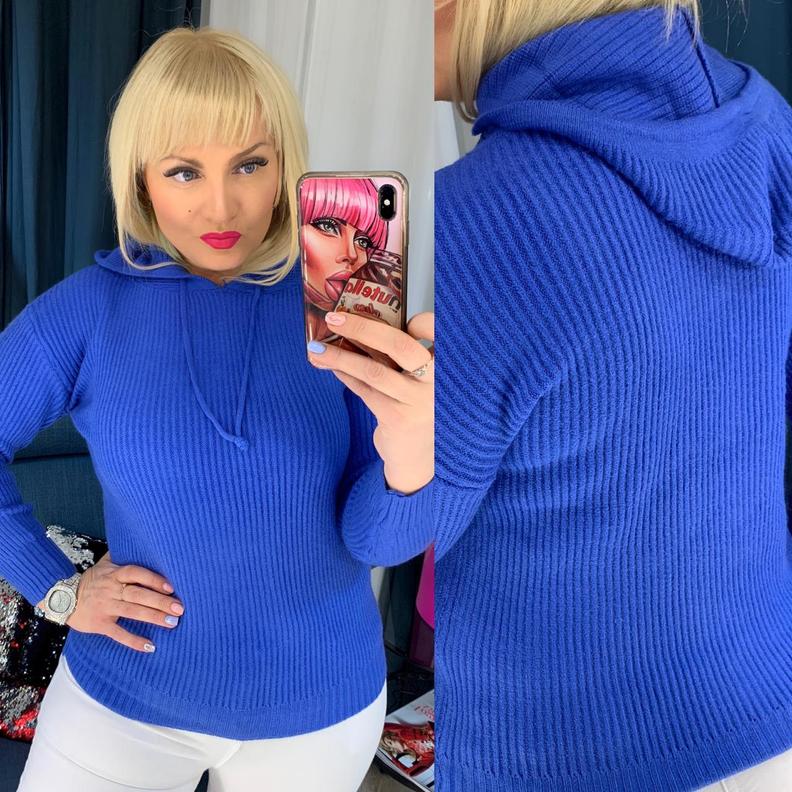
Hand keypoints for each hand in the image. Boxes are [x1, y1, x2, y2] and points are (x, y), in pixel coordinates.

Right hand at [37, 551, 183, 652]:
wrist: (62, 597)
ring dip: (153, 618)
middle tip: (180, 608)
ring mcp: (106, 607)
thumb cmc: (92, 579)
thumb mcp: (105, 563)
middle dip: (160, 601)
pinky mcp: (100, 624)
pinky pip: (118, 634)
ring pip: (132, 612)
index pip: (135, 573)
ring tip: (173, 623)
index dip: (153, 579)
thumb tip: (143, 540)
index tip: (171, 586)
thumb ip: (122, 554)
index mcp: (114, 574)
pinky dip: (134, 641)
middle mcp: (111, 590)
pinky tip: (150, 646)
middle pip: (138, 594)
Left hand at [307, 310, 433, 493]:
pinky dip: (345, 376)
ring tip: (316, 349)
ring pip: (374, 371)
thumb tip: (357, 323)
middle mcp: (436, 381)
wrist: (420, 455)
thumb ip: (400, 355)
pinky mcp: (398, 419)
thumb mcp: (417, 379)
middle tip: (333, 318)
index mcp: (444, 363)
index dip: (419, 320)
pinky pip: (365, 391)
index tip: (395, 314)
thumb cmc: (415, 406)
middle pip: (399, 345)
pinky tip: (330, 366)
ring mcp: (418, 401)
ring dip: (341, 356)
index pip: (436, 330)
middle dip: (362, 328)